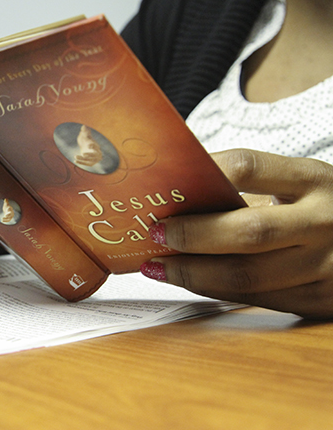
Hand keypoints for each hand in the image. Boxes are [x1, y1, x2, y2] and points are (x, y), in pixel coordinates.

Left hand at [74, 125, 102, 166]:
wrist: (87, 148)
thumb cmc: (86, 141)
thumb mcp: (85, 136)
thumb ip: (84, 131)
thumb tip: (83, 126)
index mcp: (96, 146)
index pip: (96, 146)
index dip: (93, 146)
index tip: (89, 146)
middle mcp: (97, 153)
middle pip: (94, 154)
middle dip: (89, 155)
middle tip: (83, 154)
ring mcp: (95, 159)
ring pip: (89, 160)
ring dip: (82, 159)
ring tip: (75, 156)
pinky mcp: (91, 163)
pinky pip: (86, 164)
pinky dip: (81, 162)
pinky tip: (75, 161)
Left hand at [140, 149, 332, 318]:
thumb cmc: (323, 207)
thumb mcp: (299, 184)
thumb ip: (250, 188)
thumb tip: (175, 196)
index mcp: (315, 180)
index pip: (248, 168)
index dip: (200, 177)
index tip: (166, 189)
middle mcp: (326, 222)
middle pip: (247, 232)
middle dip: (192, 235)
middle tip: (154, 234)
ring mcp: (327, 266)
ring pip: (247, 276)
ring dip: (193, 273)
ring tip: (158, 266)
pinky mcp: (321, 301)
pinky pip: (256, 299)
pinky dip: (214, 290)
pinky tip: (189, 280)